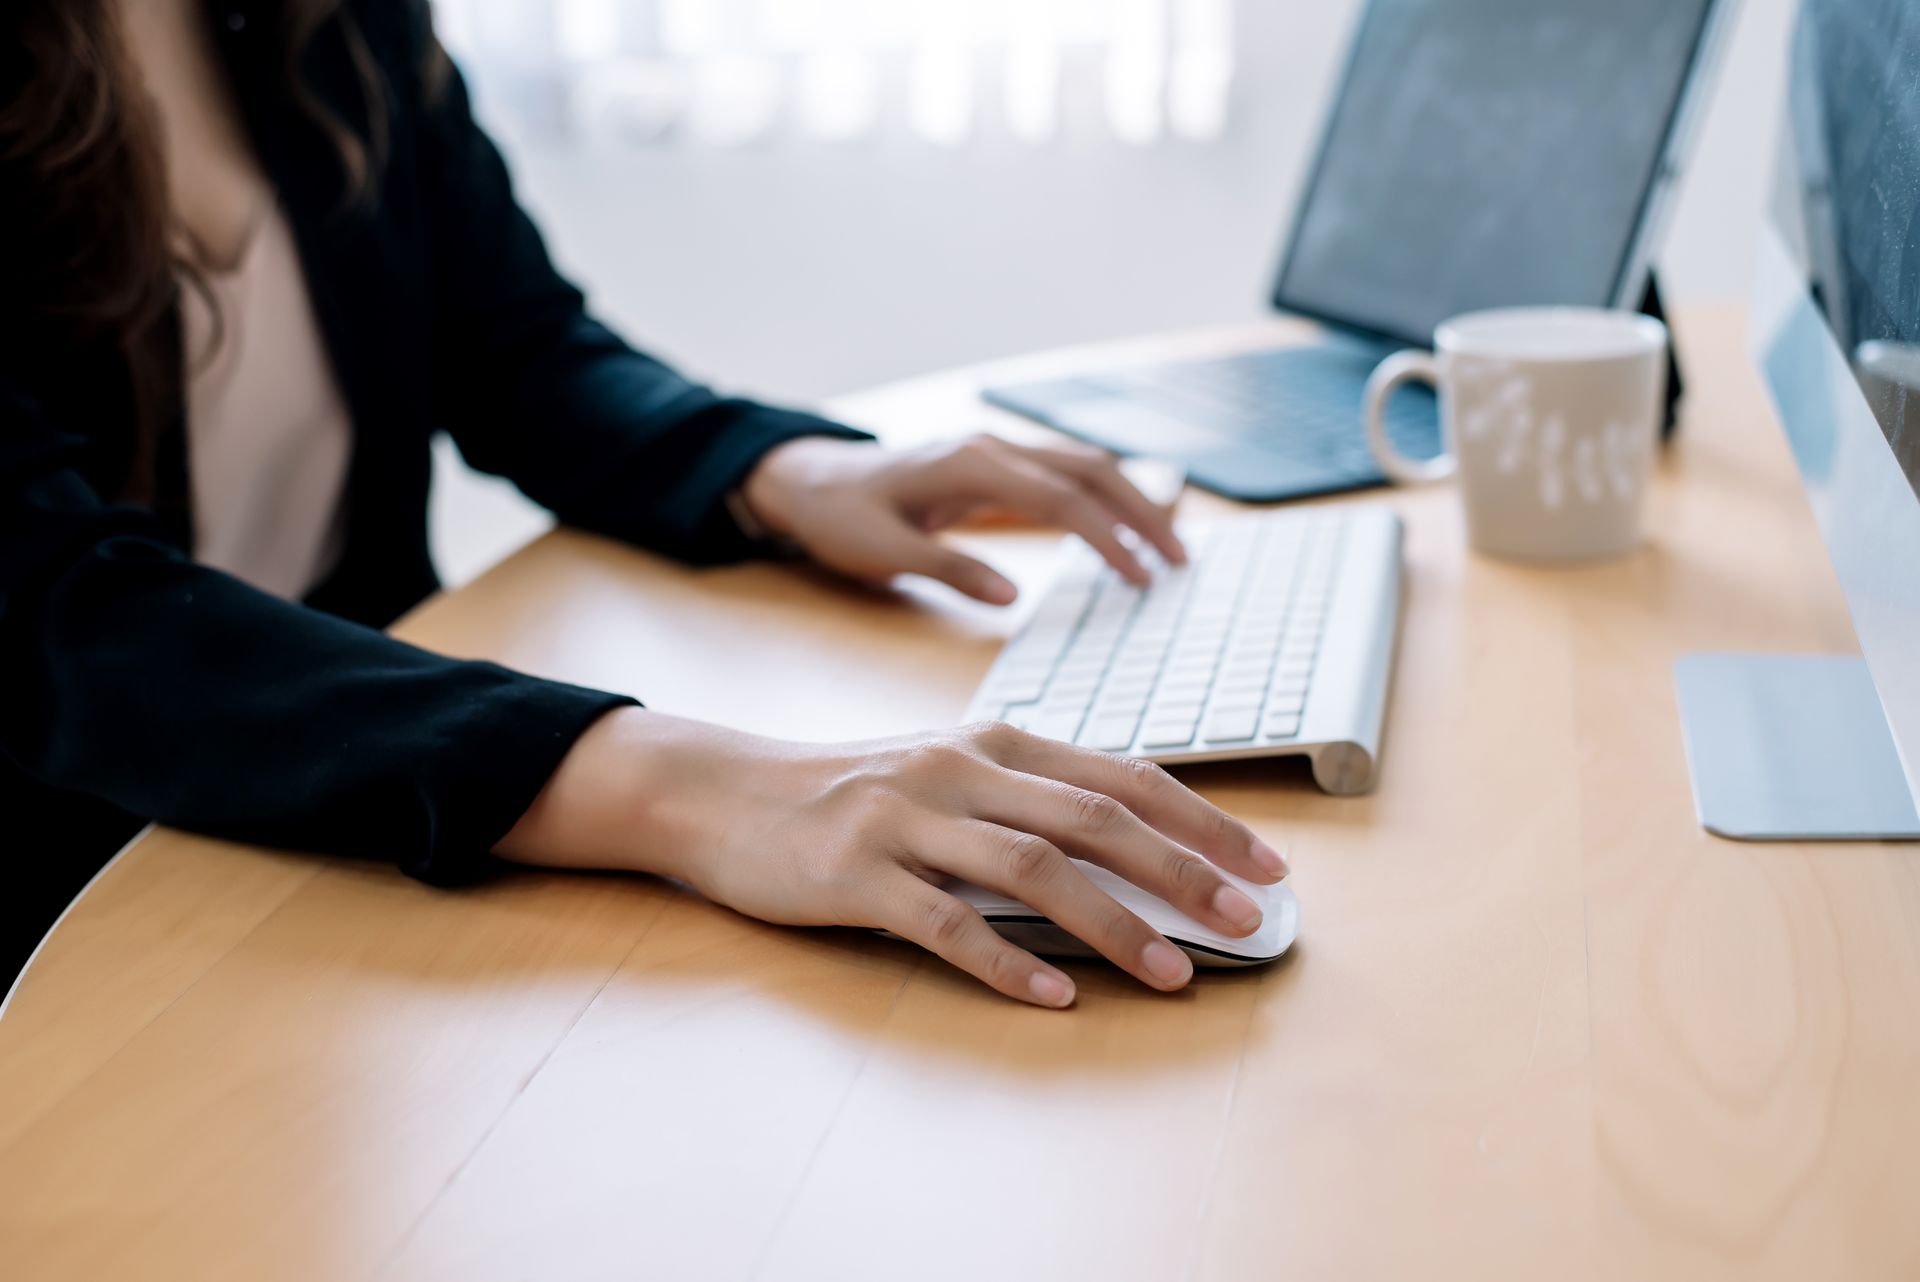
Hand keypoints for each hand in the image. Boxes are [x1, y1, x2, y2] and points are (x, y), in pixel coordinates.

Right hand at [497, 710, 1288, 1006]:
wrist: (725, 792)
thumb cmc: (851, 789)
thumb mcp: (948, 773)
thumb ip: (1029, 799)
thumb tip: (1136, 849)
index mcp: (995, 742)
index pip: (1121, 777)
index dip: (1200, 818)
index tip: (1266, 863)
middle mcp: (961, 770)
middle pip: (1093, 819)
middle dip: (1182, 869)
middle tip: (1248, 918)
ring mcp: (907, 820)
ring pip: (1031, 870)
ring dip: (1113, 923)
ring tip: (1173, 971)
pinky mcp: (857, 874)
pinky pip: (944, 924)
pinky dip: (1004, 962)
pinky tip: (1053, 998)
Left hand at [740, 434, 1187, 604]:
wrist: (807, 480)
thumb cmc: (840, 516)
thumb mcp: (882, 552)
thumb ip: (947, 569)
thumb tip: (1010, 596)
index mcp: (969, 465)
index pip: (1060, 499)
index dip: (1107, 538)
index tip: (1139, 579)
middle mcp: (992, 448)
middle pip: (1090, 470)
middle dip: (1142, 512)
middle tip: (1180, 563)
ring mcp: (995, 451)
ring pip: (1084, 464)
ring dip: (1131, 500)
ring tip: (1168, 548)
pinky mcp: (994, 466)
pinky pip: (1064, 472)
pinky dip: (1104, 495)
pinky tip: (1125, 525)